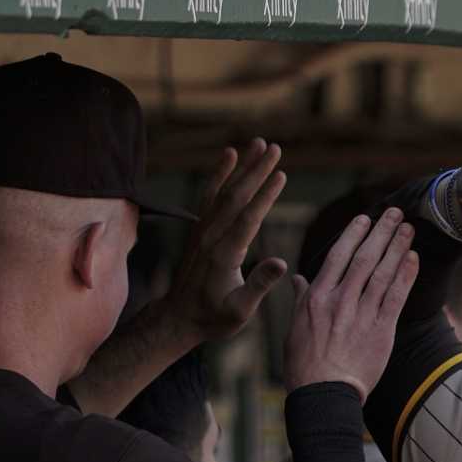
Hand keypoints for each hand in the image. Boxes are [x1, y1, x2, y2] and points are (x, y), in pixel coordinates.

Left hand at [163, 140, 290, 340]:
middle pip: (236, 196)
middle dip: (257, 170)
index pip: (248, 218)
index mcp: (225, 254)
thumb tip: (282, 263)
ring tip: (258, 144)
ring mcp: (203, 230)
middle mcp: (212, 236)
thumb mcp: (240, 311)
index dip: (265, 195)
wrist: (178, 316)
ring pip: (224, 190)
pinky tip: (230, 155)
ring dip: (242, 166)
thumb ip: (259, 285)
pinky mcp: (200, 228)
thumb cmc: (213, 318)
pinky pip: (210, 195)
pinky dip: (220, 173)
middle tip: (275, 148)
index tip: (281, 174)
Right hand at [285, 208, 419, 396]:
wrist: (324, 392)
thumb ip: (300, 298)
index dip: (354, 234)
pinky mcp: (381, 329)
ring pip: (383, 272)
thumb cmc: (306, 363)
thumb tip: (298, 279)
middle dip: (381, 232)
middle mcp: (340, 300)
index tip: (365, 218)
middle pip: (365, 258)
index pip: (338, 256)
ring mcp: (362, 313)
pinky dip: (405, 275)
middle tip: (395, 213)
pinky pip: (396, 296)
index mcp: (318, 296)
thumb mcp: (295, 326)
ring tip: (408, 229)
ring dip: (397, 247)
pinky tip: (413, 258)